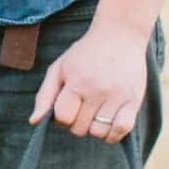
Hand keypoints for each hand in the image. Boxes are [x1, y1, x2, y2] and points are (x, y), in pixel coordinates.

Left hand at [29, 21, 149, 143]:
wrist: (119, 35)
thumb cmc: (85, 53)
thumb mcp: (60, 67)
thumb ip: (45, 95)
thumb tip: (34, 121)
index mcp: (77, 81)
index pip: (63, 118)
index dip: (61, 118)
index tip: (67, 106)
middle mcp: (97, 90)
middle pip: (80, 128)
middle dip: (77, 122)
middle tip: (82, 107)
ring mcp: (117, 96)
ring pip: (99, 133)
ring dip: (93, 129)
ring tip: (95, 113)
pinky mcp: (134, 100)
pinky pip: (121, 130)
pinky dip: (112, 134)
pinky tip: (108, 123)